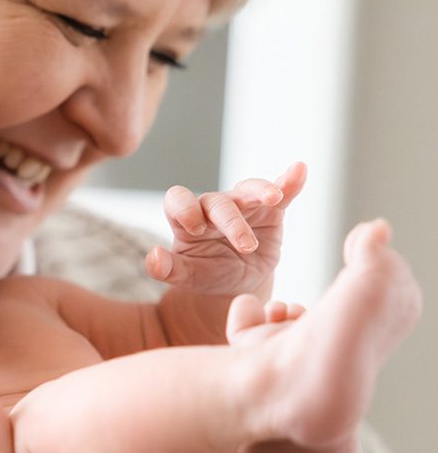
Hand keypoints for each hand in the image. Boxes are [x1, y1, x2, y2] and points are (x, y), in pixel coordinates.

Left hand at [146, 162, 305, 298]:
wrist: (238, 282)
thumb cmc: (207, 274)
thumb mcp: (187, 277)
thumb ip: (167, 269)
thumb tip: (153, 257)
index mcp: (187, 219)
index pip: (178, 200)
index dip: (184, 208)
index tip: (195, 228)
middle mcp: (213, 207)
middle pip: (219, 202)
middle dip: (232, 222)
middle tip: (246, 246)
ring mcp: (242, 206)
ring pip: (248, 190)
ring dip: (261, 191)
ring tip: (273, 197)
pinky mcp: (271, 211)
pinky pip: (281, 193)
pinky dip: (290, 182)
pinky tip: (300, 170)